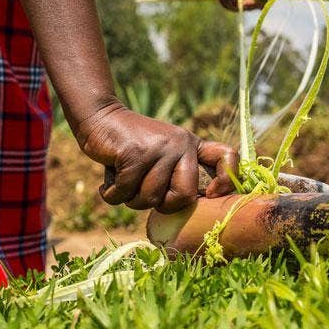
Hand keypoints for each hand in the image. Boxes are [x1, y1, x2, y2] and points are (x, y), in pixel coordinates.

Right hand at [76, 98, 238, 212]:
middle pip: (185, 196)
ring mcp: (159, 148)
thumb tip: (192, 209)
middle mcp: (181, 144)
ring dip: (131, 200)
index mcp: (192, 145)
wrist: (100, 119)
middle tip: (146, 194)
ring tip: (125, 182)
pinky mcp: (134, 153)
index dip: (226, 181)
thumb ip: (178, 174)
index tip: (210, 194)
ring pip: (150, 199)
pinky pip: (125, 193)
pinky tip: (109, 182)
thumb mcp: (163, 154)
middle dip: (163, 205)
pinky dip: (112, 195)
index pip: (228, 156)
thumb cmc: (133, 148)